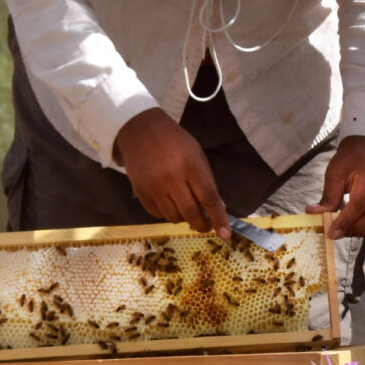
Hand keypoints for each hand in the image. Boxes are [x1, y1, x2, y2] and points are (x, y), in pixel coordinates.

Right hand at [113, 108, 229, 237]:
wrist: (140, 129)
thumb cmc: (174, 141)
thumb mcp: (196, 155)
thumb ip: (207, 182)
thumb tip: (220, 208)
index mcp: (190, 166)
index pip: (208, 198)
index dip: (219, 219)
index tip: (225, 234)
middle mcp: (171, 178)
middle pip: (190, 212)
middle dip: (201, 225)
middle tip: (206, 226)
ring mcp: (153, 186)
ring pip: (173, 217)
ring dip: (184, 218)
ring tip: (186, 207)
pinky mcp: (140, 191)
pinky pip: (157, 214)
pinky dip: (167, 214)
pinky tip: (170, 203)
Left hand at [307, 135, 364, 238]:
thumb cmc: (350, 159)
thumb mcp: (335, 172)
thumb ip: (328, 195)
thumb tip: (315, 214)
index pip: (359, 205)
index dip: (345, 221)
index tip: (331, 232)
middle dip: (353, 230)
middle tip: (336, 233)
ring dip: (360, 232)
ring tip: (344, 230)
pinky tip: (354, 225)